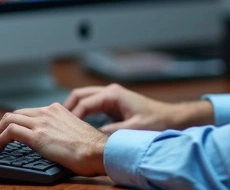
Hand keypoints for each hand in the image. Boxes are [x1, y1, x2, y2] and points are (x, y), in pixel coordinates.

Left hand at [0, 103, 107, 176]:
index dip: (13, 123)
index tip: (5, 135)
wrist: (99, 151)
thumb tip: (50, 141)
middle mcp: (47, 112)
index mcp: (56, 110)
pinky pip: (9, 132)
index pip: (27, 112)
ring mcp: (42, 122)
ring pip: (7, 120)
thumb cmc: (91, 148)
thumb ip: (59, 130)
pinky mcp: (37, 135)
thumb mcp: (73, 131)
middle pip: (14, 114)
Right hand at [64, 83, 213, 133]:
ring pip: (84, 99)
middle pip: (80, 95)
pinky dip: (82, 112)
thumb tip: (92, 138)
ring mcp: (111, 96)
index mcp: (113, 94)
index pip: (84, 102)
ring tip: (63, 125)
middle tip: (57, 123)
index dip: (72, 115)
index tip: (64, 129)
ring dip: (74, 109)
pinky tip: (77, 126)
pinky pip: (91, 106)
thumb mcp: (133, 129)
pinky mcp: (113, 104)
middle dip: (67, 108)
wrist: (171, 119)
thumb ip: (112, 133)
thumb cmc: (156, 122)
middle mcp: (110, 92)